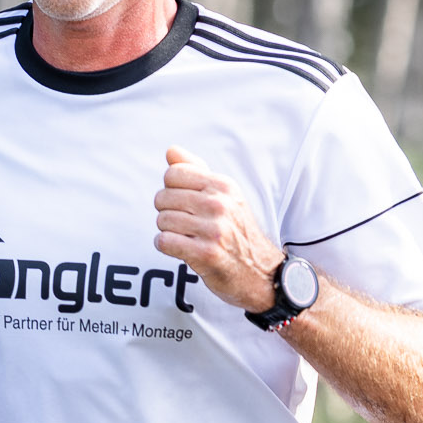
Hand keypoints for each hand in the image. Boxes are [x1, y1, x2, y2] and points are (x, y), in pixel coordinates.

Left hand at [152, 145, 282, 311]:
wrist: (260, 272)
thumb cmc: (236, 232)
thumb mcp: (225, 195)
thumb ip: (196, 171)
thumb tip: (170, 150)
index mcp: (223, 185)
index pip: (173, 174)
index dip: (170, 189)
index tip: (182, 203)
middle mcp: (220, 204)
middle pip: (163, 197)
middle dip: (166, 211)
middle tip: (183, 223)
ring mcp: (214, 230)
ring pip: (162, 220)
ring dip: (167, 231)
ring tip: (184, 236)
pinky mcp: (206, 254)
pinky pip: (165, 241)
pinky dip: (165, 245)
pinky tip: (178, 248)